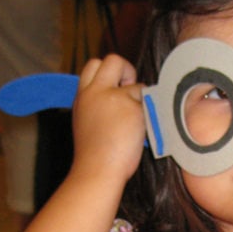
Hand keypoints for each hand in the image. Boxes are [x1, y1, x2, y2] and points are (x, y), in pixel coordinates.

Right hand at [72, 54, 145, 181]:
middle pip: (113, 60)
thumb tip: (123, 95)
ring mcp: (114, 98)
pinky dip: (149, 115)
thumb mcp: (88, 121)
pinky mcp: (133, 108)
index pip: (93, 66)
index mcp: (83, 96)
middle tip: (131, 92)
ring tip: (136, 125)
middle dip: (126, 70)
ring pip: (138, 85)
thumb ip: (101, 104)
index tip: (116, 88)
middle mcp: (96, 92)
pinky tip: (142, 131)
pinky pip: (149, 103)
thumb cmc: (96, 155)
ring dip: (141, 101)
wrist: (97, 170)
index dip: (109, 72)